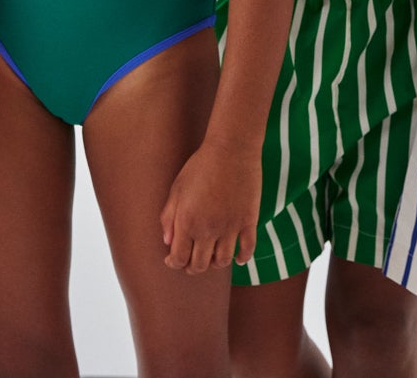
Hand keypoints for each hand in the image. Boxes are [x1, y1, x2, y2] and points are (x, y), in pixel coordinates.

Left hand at [159, 139, 260, 273]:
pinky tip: (237, 257)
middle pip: (200, 265)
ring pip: (222, 261)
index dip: (174, 263)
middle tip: (191, 262)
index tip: (173, 259)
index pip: (179, 258)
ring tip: (212, 256)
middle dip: (192, 267)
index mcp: (187, 222)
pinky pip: (247, 249)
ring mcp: (231, 227)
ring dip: (215, 264)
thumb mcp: (177, 188)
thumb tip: (168, 241)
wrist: (231, 148)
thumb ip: (169, 217)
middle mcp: (208, 229)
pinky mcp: (249, 221)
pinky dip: (242, 258)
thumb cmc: (200, 165)